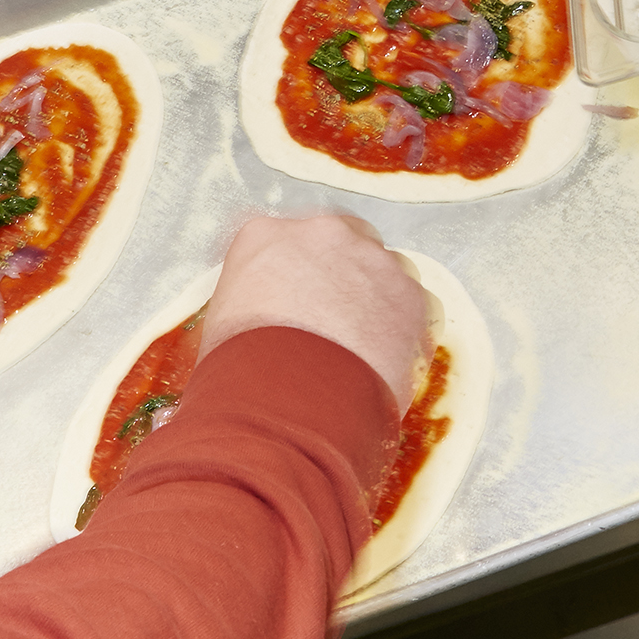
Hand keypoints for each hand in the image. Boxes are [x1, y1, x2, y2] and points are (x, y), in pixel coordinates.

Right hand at [203, 215, 432, 407]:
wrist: (286, 403)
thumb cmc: (240, 373)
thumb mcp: (221, 327)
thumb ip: (248, 305)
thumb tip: (257, 325)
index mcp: (265, 237)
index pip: (283, 239)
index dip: (295, 272)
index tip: (298, 297)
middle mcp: (322, 234)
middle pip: (344, 240)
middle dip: (344, 272)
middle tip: (337, 319)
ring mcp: (373, 260)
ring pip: (386, 270)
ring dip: (379, 299)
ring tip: (362, 349)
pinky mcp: (411, 295)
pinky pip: (416, 307)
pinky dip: (406, 331)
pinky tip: (385, 363)